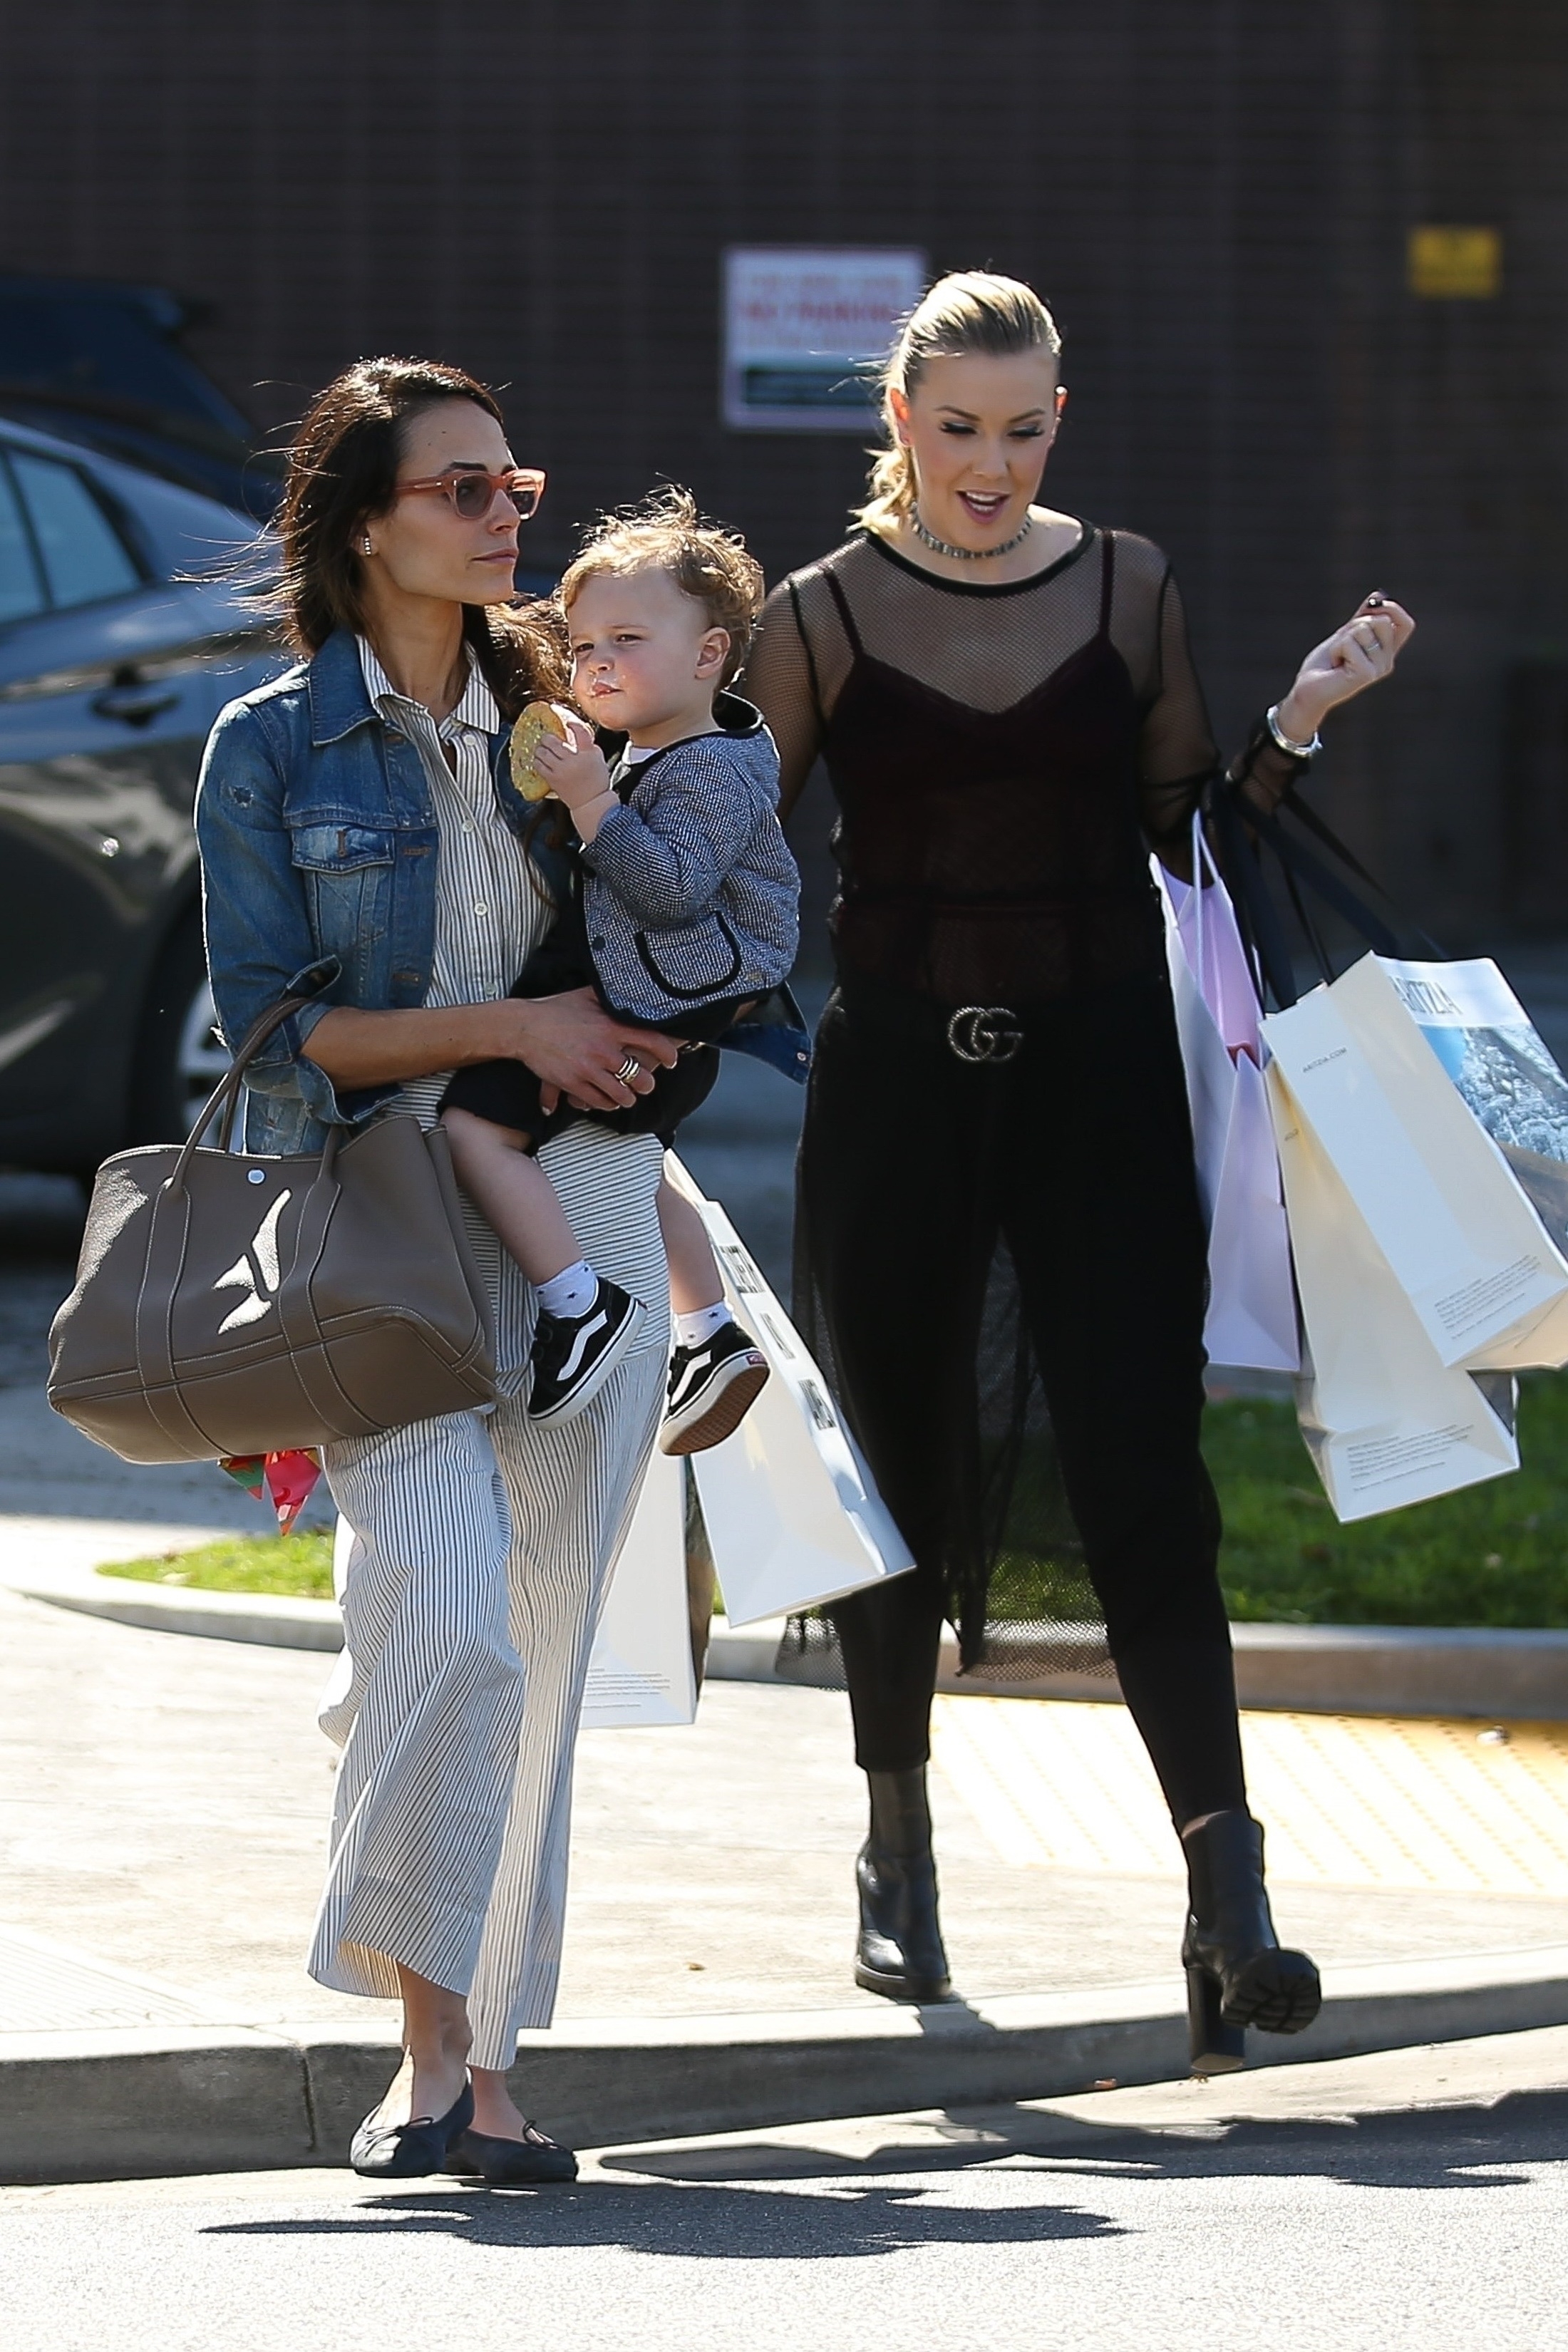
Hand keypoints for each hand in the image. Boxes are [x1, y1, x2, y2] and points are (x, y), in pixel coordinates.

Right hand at [473, 986, 678, 1114]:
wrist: (524, 1027)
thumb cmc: (556, 1009)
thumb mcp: (587, 996)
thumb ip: (611, 997)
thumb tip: (632, 991)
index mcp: (611, 1026)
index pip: (652, 1041)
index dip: (668, 1053)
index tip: (672, 1060)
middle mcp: (603, 1050)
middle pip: (640, 1078)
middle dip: (647, 1084)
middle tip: (646, 1084)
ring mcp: (588, 1069)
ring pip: (621, 1096)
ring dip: (627, 1098)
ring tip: (627, 1095)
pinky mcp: (573, 1084)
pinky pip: (599, 1102)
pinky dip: (607, 1104)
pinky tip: (607, 1099)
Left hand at [532, 716, 611, 815]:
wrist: (591, 801)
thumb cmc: (596, 780)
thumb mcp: (598, 757)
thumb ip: (587, 744)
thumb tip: (575, 731)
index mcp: (588, 753)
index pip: (580, 731)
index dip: (573, 724)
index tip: (568, 723)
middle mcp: (573, 760)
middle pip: (554, 741)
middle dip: (548, 737)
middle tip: (548, 738)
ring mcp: (561, 770)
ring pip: (543, 752)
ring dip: (541, 748)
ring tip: (543, 749)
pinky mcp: (553, 779)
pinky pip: (539, 766)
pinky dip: (538, 760)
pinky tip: (540, 760)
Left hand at [1275, 594, 1414, 742]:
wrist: (1307, 689)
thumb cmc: (1325, 665)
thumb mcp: (1345, 635)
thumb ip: (1362, 618)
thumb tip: (1376, 596)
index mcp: (1386, 652)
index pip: (1405, 624)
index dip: (1393, 609)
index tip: (1373, 605)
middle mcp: (1387, 662)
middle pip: (1382, 620)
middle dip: (1356, 624)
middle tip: (1342, 645)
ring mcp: (1378, 669)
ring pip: (1363, 628)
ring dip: (1342, 639)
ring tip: (1337, 658)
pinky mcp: (1366, 674)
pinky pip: (1350, 642)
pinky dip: (1336, 649)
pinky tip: (1335, 665)